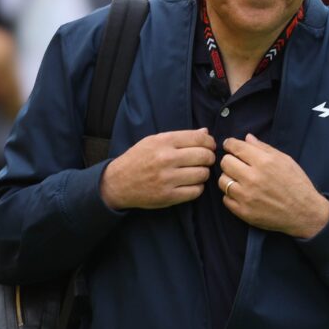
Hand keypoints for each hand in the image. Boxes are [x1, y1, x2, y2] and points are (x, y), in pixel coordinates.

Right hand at [101, 129, 215, 209]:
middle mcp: (166, 158)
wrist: (118, 182)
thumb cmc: (138, 159)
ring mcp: (167, 178)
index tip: (209, 146)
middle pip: (204, 156)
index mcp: (163, 141)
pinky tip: (190, 183)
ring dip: (203, 173)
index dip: (209, 142)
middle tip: (205, 160)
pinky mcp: (168, 196)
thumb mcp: (153, 141)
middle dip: (209, 158)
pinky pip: (196, 191)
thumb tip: (205, 132)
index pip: (199, 139)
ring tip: (196, 172)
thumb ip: (180, 136)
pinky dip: (197, 187)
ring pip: (202, 174)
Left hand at [218, 134, 328, 238]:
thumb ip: (264, 148)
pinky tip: (242, 194)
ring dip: (229, 178)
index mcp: (264, 162)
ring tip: (239, 180)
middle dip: (230, 160)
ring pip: (222, 180)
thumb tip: (247, 138)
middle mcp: (253, 178)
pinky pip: (226, 199)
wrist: (305, 213)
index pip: (236, 147)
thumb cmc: (297, 184)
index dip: (230, 144)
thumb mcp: (285, 160)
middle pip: (225, 162)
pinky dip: (231, 195)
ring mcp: (247, 196)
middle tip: (237, 164)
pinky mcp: (244, 212)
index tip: (229, 145)